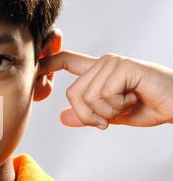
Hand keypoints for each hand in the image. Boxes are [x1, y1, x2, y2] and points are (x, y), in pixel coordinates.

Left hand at [38, 51, 172, 128]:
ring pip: (86, 96)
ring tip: (125, 105)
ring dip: (106, 112)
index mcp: (97, 72)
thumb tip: (62, 117)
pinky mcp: (123, 66)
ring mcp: (112, 63)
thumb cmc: (147, 106)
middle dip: (88, 115)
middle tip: (107, 120)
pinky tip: (132, 98)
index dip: (47, 64)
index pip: (66, 61)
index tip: (33, 68)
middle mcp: (102, 63)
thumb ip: (87, 115)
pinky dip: (117, 107)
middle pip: (72, 93)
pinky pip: (103, 95)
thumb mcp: (110, 116)